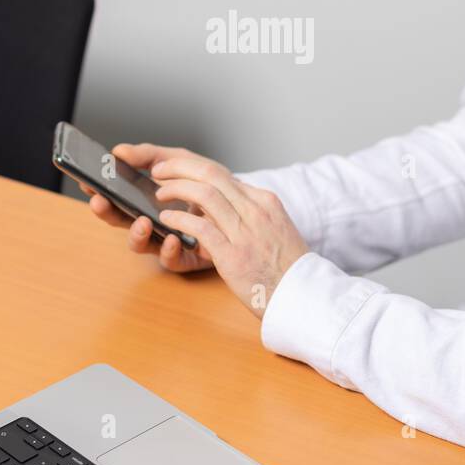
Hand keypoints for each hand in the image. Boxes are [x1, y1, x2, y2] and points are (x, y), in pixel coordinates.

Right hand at [78, 142, 214, 273]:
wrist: (241, 200)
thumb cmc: (208, 182)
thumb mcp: (180, 160)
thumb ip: (150, 155)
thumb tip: (119, 150)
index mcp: (146, 200)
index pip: (116, 197)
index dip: (99, 191)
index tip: (87, 182)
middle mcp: (153, 222)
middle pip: (121, 222)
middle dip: (108, 213)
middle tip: (101, 202)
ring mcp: (167, 240)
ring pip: (142, 245)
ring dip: (136, 235)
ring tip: (142, 222)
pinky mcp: (188, 257)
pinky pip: (172, 261)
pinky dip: (169, 251)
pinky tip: (171, 239)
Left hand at [149, 150, 308, 319]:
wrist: (304, 295)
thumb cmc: (287, 267)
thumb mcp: (275, 228)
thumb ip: (252, 214)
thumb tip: (224, 207)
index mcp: (265, 201)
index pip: (223, 174)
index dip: (193, 169)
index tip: (177, 171)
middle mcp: (255, 210)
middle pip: (211, 174)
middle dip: (179, 168)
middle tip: (159, 171)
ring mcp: (245, 231)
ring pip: (204, 195)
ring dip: (175, 190)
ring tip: (160, 195)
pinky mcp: (233, 255)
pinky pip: (200, 227)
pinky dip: (179, 219)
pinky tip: (167, 219)